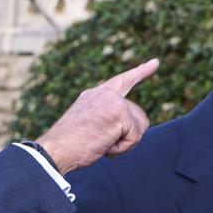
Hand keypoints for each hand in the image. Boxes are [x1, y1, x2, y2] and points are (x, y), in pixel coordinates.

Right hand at [36, 58, 158, 174]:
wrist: (56, 149)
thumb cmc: (68, 145)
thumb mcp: (88, 126)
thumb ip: (108, 120)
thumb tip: (133, 126)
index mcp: (95, 95)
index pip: (123, 81)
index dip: (141, 72)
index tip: (155, 63)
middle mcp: (105, 93)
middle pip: (137, 116)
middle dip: (129, 135)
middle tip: (103, 143)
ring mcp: (113, 101)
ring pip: (140, 126)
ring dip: (125, 143)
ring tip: (102, 144)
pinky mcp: (120, 112)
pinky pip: (135, 137)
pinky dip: (123, 148)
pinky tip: (105, 146)